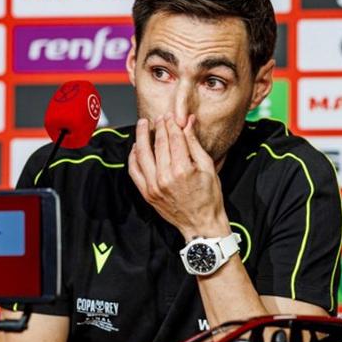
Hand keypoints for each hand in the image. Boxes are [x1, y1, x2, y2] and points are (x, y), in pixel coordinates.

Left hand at [128, 114, 230, 240]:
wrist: (201, 224)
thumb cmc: (209, 197)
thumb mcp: (208, 167)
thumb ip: (194, 144)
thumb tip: (188, 122)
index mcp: (183, 170)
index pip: (174, 139)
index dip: (172, 124)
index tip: (170, 116)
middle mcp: (165, 177)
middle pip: (159, 144)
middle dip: (159, 127)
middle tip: (159, 117)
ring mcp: (153, 186)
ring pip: (142, 154)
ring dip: (141, 136)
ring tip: (143, 125)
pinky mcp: (147, 193)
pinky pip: (134, 171)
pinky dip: (133, 157)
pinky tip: (136, 147)